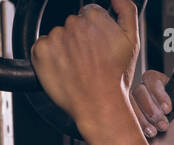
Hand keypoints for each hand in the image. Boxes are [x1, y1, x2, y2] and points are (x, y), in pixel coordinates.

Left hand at [29, 1, 138, 133]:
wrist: (99, 105)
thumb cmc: (115, 78)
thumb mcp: (132, 41)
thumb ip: (126, 11)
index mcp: (94, 17)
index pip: (88, 15)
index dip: (93, 34)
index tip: (97, 49)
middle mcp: (73, 24)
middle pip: (72, 26)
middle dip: (78, 41)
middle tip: (88, 62)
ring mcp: (56, 37)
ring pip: (57, 37)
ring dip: (64, 50)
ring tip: (77, 69)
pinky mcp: (41, 51)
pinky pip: (41, 48)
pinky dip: (49, 59)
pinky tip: (63, 71)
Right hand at [131, 69, 173, 144]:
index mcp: (160, 90)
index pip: (151, 77)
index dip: (158, 92)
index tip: (169, 108)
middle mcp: (146, 96)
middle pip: (140, 90)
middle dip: (153, 110)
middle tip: (164, 124)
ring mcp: (134, 108)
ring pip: (131, 102)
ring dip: (146, 119)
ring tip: (157, 131)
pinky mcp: (125, 120)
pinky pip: (123, 114)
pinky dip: (138, 125)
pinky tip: (147, 134)